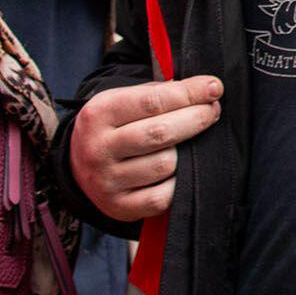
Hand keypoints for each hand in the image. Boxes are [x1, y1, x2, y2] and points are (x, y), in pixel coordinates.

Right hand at [68, 76, 221, 222]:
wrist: (80, 166)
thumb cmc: (116, 126)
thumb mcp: (124, 99)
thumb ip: (162, 92)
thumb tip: (207, 89)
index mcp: (99, 114)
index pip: (152, 101)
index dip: (190, 94)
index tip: (215, 88)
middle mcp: (98, 149)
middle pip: (160, 133)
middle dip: (196, 119)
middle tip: (212, 111)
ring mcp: (107, 181)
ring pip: (165, 165)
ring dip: (187, 152)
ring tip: (190, 142)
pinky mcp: (118, 206)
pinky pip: (161, 198)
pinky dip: (178, 184)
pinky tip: (180, 171)